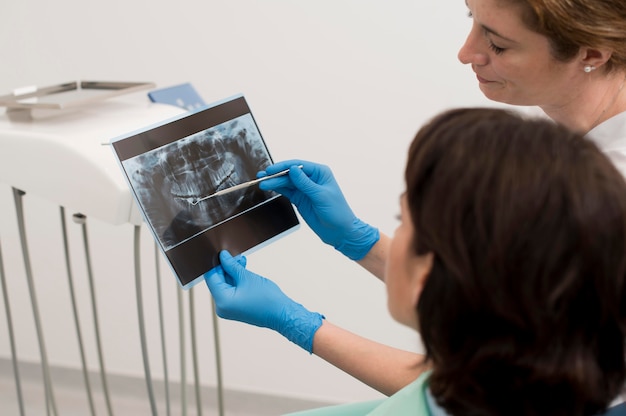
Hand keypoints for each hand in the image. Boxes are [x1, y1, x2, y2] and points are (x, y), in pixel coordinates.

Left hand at [204, 250, 323, 352]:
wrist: (282, 314)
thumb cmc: (267, 299)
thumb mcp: (246, 277)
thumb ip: (231, 265)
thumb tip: (223, 256)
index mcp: (222, 301)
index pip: (211, 277)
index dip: (216, 264)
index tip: (221, 253)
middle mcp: (222, 307)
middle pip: (218, 281)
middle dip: (226, 267)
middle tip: (235, 256)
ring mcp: (229, 309)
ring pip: (226, 285)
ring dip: (233, 273)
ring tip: (241, 262)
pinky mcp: (236, 308)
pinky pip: (232, 291)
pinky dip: (236, 281)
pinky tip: (243, 271)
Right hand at [258, 159, 378, 259]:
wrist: (340, 231)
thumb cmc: (337, 212)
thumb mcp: (321, 196)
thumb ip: (305, 183)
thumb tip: (292, 169)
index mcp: (320, 172)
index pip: (298, 166)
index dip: (283, 167)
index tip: (271, 170)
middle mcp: (312, 178)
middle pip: (290, 173)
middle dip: (276, 175)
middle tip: (262, 177)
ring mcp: (305, 189)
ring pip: (286, 182)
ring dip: (274, 182)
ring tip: (262, 183)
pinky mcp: (300, 199)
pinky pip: (287, 191)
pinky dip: (278, 189)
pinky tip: (269, 187)